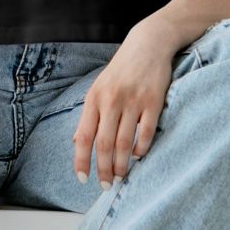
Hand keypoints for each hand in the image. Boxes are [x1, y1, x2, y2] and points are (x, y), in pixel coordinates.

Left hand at [72, 18, 175, 187]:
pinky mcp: (153, 101)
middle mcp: (111, 100)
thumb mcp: (98, 87)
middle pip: (104, 144)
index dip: (81, 160)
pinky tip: (138, 156)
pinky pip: (146, 133)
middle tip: (106, 185)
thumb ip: (89, 114)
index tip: (83, 178)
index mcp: (94, 98)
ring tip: (121, 176)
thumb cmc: (122, 70)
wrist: (148, 44)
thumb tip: (75, 140)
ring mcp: (133, 101)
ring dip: (122, 165)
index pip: (83, 136)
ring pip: (124, 143)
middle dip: (104, 170)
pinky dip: (141, 149)